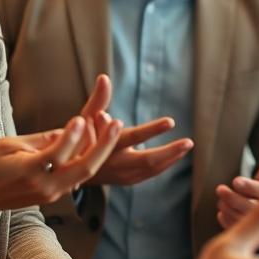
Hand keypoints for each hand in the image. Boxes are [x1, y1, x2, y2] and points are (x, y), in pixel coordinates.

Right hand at [0, 76, 122, 244]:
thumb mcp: (10, 144)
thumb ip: (42, 140)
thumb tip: (70, 130)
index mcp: (29, 172)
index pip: (57, 154)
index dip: (71, 136)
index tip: (82, 118)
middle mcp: (44, 187)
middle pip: (83, 169)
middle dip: (103, 147)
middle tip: (118, 124)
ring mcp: (51, 194)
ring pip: (84, 174)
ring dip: (101, 152)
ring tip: (114, 130)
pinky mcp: (53, 194)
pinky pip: (75, 177)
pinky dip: (88, 160)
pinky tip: (99, 143)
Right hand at [79, 72, 193, 185]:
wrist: (69, 169)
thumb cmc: (78, 138)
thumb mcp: (84, 118)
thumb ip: (98, 99)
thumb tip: (104, 77)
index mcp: (106, 146)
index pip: (133, 137)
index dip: (152, 130)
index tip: (171, 122)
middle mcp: (115, 163)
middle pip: (148, 161)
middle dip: (171, 152)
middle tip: (189, 143)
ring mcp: (121, 176)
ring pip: (152, 171)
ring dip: (170, 159)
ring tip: (185, 147)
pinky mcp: (125, 181)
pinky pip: (148, 175)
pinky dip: (163, 166)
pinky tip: (174, 157)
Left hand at [215, 123, 258, 231]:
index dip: (249, 187)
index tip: (236, 181)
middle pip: (246, 208)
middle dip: (232, 198)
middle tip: (220, 189)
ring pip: (237, 218)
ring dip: (227, 206)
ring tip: (222, 196)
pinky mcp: (249, 235)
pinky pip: (232, 229)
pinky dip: (225, 219)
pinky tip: (222, 211)